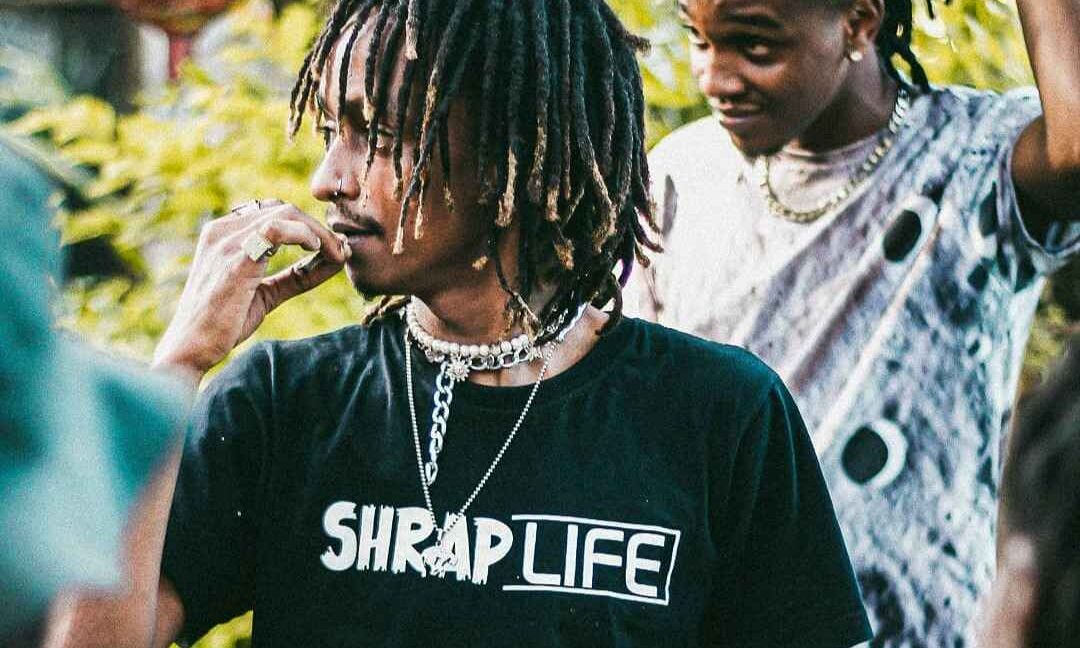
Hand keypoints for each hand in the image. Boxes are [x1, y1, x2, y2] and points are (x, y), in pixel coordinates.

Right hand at [153, 199, 350, 375]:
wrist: (191, 348)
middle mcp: (222, 231)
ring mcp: (227, 242)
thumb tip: (334, 263)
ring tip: (335, 254)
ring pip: (285, 214)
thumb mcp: (265, 293)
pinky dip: (304, 235)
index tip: (332, 249)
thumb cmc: (223, 322)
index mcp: (224, 233)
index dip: (308, 226)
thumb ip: (295, 277)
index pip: (274, 212)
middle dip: (319, 228)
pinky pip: (276, 230)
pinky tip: (315, 250)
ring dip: (318, 233)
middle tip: (341, 252)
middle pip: (284, 209)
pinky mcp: (235, 260)